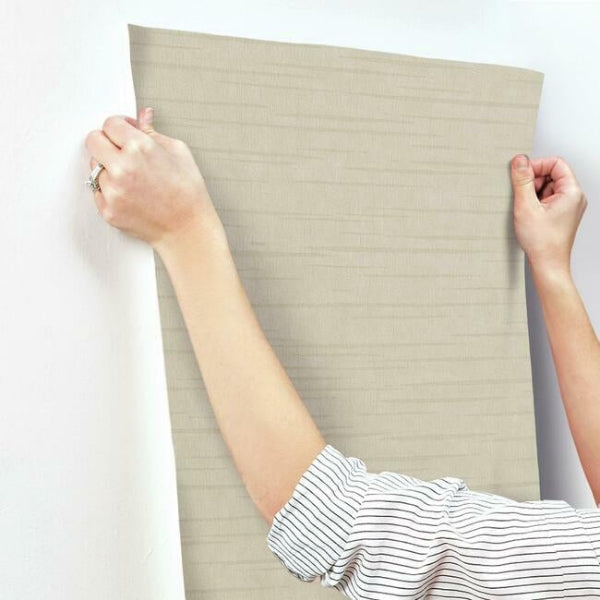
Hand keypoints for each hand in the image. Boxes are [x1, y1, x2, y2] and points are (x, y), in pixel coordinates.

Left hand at [84, 107, 226, 250]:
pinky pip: (98, 191)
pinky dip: (110, 190)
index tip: (124, 133)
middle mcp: (122, 167)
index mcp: (140, 147)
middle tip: (121, 152)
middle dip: (106, 142)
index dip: (119, 127)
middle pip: (93, 141)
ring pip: (95, 167)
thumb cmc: (188, 193)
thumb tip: (143, 116)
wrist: (188, 228)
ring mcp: (113, 190)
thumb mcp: (178, 153)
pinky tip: (130, 194)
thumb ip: (153, 132)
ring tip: (132, 179)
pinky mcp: (108, 210)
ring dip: (108, 169)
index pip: (110, 124)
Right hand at [510, 154, 587, 272]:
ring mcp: (569, 206)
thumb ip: (522, 181)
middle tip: (522, 196)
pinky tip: (529, 215)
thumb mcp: (526, 206)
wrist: (548, 265)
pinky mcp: (561, 214)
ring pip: (548, 187)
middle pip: (552, 174)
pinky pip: (547, 199)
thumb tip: (519, 160)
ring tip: (527, 209)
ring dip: (533, 193)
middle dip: (534, 181)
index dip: (537, 166)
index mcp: (572, 192)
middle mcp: (574, 197)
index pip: (556, 163)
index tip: (522, 176)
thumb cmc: (542, 242)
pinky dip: (535, 203)